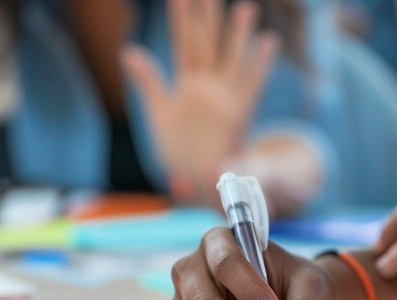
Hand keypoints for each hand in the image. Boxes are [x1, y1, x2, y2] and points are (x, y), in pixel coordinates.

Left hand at [122, 0, 278, 203]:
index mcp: (188, 86)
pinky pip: (250, 87)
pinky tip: (267, 42)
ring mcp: (223, 101)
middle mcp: (208, 88)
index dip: (181, 21)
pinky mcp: (237, 118)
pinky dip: (259, 65)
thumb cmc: (181, 151)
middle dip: (208, 18)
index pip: (183, 46)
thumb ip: (149, 81)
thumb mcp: (160, 112)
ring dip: (236, 35)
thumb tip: (128, 51)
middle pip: (208, 45)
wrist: (200, 185)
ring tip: (243, 8)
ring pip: (230, 61)